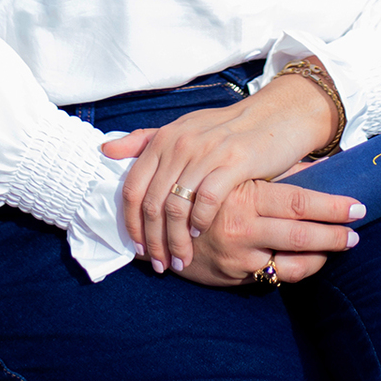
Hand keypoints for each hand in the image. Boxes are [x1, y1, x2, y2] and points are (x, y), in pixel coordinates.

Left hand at [100, 67, 345, 273]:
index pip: (133, 188)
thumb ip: (144, 140)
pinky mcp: (234, 162)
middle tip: (161, 264)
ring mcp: (206, 152)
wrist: (275, 116)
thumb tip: (105, 150)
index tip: (138, 247)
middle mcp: (180, 144)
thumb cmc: (227, 129)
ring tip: (181, 260)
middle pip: (153, 204)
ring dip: (176, 240)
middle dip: (154, 241)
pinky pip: (206, 201)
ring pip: (177, 207)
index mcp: (164, 139)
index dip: (131, 223)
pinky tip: (203, 234)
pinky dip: (201, 222)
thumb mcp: (183, 129)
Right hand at [174, 175, 362, 286]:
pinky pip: (276, 277)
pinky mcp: (234, 276)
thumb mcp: (236, 173)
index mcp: (245, 195)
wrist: (162, 223)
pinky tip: (313, 260)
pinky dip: (299, 269)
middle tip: (357, 233)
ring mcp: (239, 256)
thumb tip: (316, 164)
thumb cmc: (207, 190)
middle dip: (334, 234)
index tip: (357, 206)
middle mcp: (243, 227)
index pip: (298, 202)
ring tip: (342, 245)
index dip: (332, 206)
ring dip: (322, 255)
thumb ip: (275, 171)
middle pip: (301, 234)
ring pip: (292, 262)